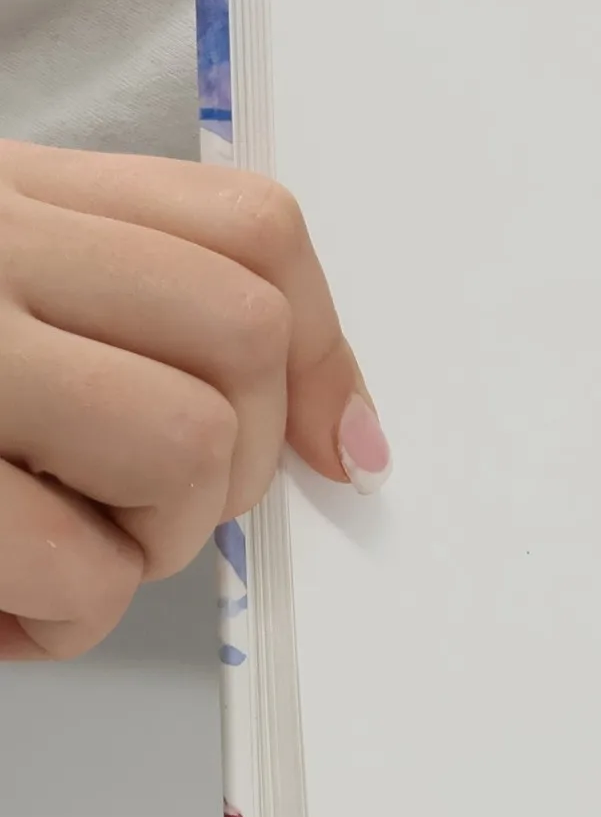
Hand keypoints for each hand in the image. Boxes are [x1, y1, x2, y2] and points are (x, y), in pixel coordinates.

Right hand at [0, 142, 387, 659]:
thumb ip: (143, 329)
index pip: (249, 228)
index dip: (326, 357)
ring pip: (191, 444)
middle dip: (235, 467)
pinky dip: (68, 618)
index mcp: (10, 198)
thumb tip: (350, 442)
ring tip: (51, 551)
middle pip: (245, 334)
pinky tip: (6, 608)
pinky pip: (84, 565)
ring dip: (151, 541)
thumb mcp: (6, 309)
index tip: (343, 450)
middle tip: (136, 512)